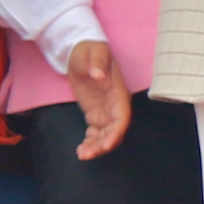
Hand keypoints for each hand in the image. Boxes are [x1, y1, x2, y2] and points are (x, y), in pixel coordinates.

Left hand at [64, 42, 131, 160]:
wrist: (80, 50)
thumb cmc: (89, 49)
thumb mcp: (93, 51)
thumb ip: (97, 61)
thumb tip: (99, 75)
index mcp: (117, 92)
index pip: (122, 117)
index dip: (116, 132)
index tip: (106, 145)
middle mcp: (114, 104)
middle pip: (114, 130)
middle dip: (103, 145)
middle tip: (87, 154)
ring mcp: (105, 110)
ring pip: (105, 135)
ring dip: (96, 147)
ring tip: (81, 154)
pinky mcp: (94, 113)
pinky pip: (96, 133)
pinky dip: (90, 143)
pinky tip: (80, 150)